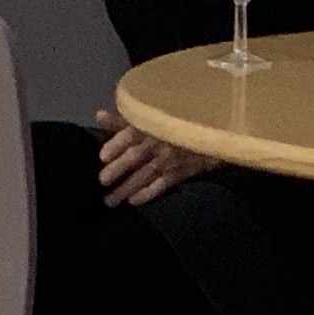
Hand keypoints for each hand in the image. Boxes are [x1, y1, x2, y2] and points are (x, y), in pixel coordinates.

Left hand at [95, 110, 213, 207]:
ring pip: (145, 174)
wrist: (215, 127)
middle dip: (117, 170)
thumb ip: (126, 117)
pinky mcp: (183, 171)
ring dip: (127, 188)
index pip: (130, 133)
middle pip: (135, 156)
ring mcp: (172, 157)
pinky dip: (148, 193)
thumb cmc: (180, 116)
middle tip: (102, 182)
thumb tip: (98, 116)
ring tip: (110, 201)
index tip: (102, 157)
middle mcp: (160, 140)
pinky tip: (134, 202)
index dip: (115, 145)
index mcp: (152, 121)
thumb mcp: (151, 112)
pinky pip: (163, 185)